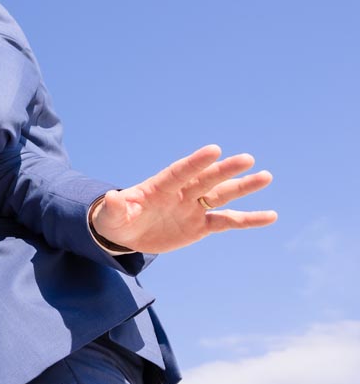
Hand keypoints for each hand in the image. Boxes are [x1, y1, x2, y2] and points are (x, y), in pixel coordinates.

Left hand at [91, 144, 276, 253]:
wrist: (126, 233)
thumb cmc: (117, 219)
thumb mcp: (112, 216)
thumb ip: (116, 207)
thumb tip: (111, 197)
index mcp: (159, 187)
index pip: (180, 172)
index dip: (196, 162)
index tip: (214, 150)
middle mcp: (181, 193)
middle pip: (206, 179)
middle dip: (224, 170)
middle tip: (247, 159)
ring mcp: (193, 208)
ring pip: (221, 195)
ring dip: (242, 187)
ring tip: (266, 176)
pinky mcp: (201, 225)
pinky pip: (227, 221)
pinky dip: (248, 220)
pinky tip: (271, 216)